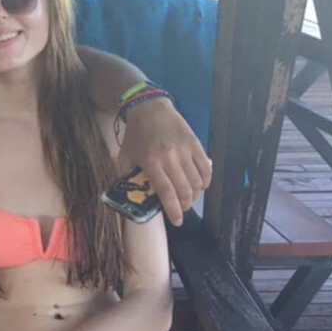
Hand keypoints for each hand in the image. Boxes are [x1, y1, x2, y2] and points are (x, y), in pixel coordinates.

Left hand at [120, 97, 210, 225]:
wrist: (150, 108)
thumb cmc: (136, 135)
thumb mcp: (125, 157)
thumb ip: (129, 176)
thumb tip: (134, 196)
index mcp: (151, 163)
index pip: (166, 193)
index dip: (173, 211)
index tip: (177, 222)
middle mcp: (170, 158)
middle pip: (184, 191)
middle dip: (185, 205)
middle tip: (181, 209)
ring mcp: (184, 151)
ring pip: (197, 182)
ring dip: (194, 195)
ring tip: (189, 198)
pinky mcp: (195, 144)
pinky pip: (206, 169)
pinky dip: (205, 181)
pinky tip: (200, 185)